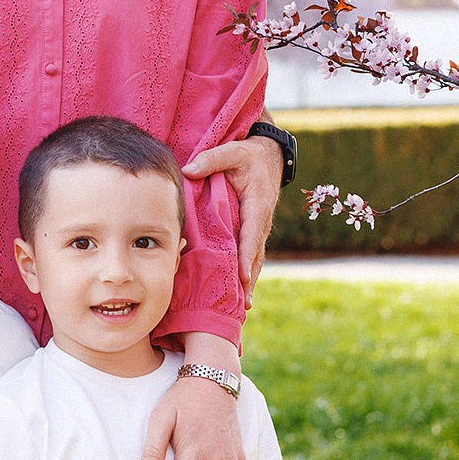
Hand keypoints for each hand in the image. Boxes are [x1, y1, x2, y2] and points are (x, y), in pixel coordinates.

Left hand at [183, 133, 282, 303]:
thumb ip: (211, 159)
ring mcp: (258, 227)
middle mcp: (260, 221)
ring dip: (249, 282)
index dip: (246, 256)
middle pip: (255, 254)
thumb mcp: (232, 151)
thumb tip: (189, 170)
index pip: (251, 235)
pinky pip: (249, 253)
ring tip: (242, 308)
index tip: (242, 276)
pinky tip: (238, 291)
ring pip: (254, 258)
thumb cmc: (249, 154)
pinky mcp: (252, 230)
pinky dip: (245, 272)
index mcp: (257, 205)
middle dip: (249, 279)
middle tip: (243, 305)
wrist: (270, 155)